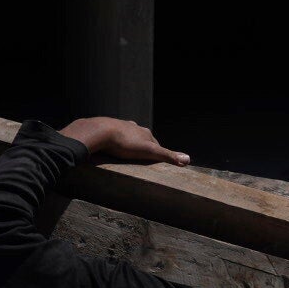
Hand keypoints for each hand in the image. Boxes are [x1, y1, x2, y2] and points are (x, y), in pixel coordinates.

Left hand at [59, 117, 189, 166]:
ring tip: (126, 153)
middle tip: (141, 158)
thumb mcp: (149, 151)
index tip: (156, 161)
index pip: (155, 144)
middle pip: (141, 139)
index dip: (156, 153)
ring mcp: (119, 127)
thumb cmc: (125, 143)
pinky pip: (113, 136)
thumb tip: (188, 159)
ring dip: (128, 143)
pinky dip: (115, 142)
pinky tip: (111, 147)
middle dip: (142, 147)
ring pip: (127, 136)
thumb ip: (167, 156)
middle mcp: (134, 127)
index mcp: (145, 132)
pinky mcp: (106, 129)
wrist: (100, 132)